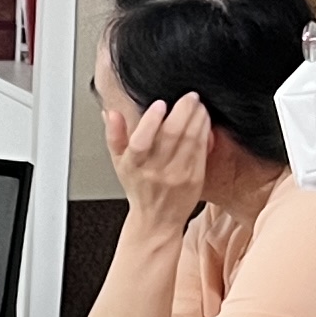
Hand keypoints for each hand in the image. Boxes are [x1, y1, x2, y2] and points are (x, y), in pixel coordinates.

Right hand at [111, 90, 217, 219]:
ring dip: (197, 117)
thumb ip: (114, 136)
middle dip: (184, 110)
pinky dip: (204, 131)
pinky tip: (204, 121)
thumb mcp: (119, 163)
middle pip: (172, 135)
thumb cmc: (138, 188)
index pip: (141, 141)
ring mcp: (177, 175)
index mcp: (135, 165)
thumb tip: (110, 113)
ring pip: (190, 139)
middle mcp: (156, 170)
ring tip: (198, 105)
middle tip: (189, 96)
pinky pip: (201, 149)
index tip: (160, 104)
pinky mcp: (194, 178)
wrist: (157, 220)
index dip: (151, 121)